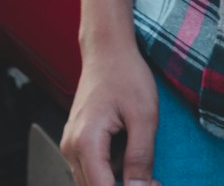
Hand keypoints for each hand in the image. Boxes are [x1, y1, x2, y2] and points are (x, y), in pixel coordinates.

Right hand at [61, 41, 161, 185]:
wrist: (108, 50)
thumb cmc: (126, 74)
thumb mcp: (144, 115)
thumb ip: (141, 157)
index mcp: (86, 142)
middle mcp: (71, 148)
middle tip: (153, 179)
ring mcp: (70, 145)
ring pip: (93, 182)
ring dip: (117, 179)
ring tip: (140, 158)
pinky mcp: (75, 142)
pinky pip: (92, 168)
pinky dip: (111, 168)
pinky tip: (126, 147)